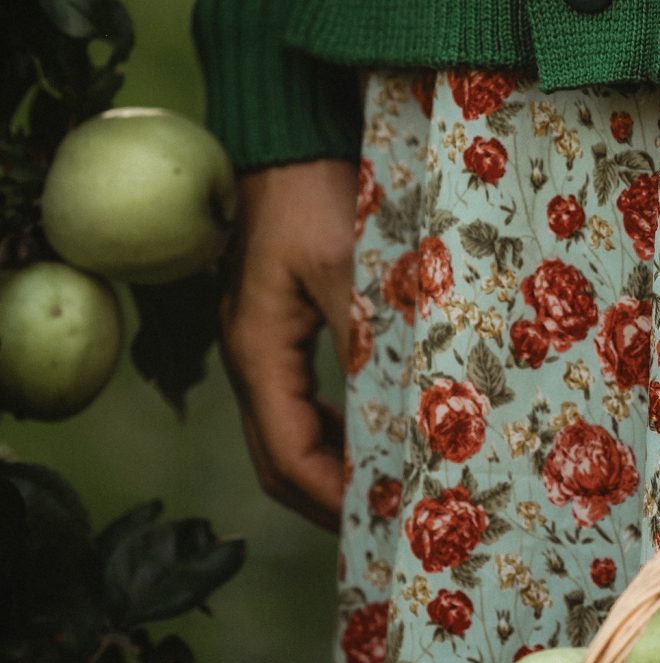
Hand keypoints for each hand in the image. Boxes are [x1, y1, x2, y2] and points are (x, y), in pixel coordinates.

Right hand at [218, 159, 359, 532]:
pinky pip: (300, 402)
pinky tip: (377, 437)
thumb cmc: (315, 190)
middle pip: (276, 459)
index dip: (330, 497)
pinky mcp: (282, 326)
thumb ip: (370, 335)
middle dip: (325, 501)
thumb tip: (404, 408)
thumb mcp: (349, 262)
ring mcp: (262, 343)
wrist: (291, 136)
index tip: (383, 520)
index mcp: (258, 350)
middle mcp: (251, 356)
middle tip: (388, 526)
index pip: (286, 453)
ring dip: (329, 472)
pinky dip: (334, 434)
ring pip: (285, 434)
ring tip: (386, 494)